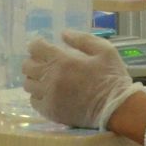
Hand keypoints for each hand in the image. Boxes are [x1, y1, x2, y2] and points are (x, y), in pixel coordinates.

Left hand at [23, 31, 141, 130]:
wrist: (118, 108)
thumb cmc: (112, 77)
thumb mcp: (105, 50)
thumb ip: (82, 39)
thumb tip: (63, 34)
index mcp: (63, 61)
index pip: (36, 48)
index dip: (37, 45)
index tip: (42, 46)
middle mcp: (51, 78)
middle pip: (27, 66)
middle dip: (33, 61)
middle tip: (43, 62)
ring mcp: (49, 96)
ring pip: (28, 84)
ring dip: (34, 78)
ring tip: (44, 78)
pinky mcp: (51, 112)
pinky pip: (33, 101)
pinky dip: (37, 95)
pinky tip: (47, 93)